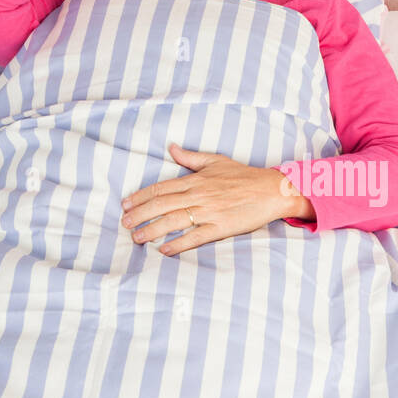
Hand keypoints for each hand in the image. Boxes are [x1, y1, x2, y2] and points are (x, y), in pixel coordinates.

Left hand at [120, 144, 313, 253]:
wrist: (272, 190)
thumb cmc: (245, 176)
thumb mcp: (216, 161)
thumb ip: (191, 157)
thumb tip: (172, 148)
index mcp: (196, 180)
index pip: (161, 188)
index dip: (141, 196)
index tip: (126, 205)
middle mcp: (199, 195)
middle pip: (161, 205)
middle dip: (140, 214)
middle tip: (124, 223)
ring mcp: (209, 211)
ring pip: (174, 220)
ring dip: (152, 230)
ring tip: (137, 238)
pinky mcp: (221, 226)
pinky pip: (196, 236)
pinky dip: (179, 243)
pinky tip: (164, 249)